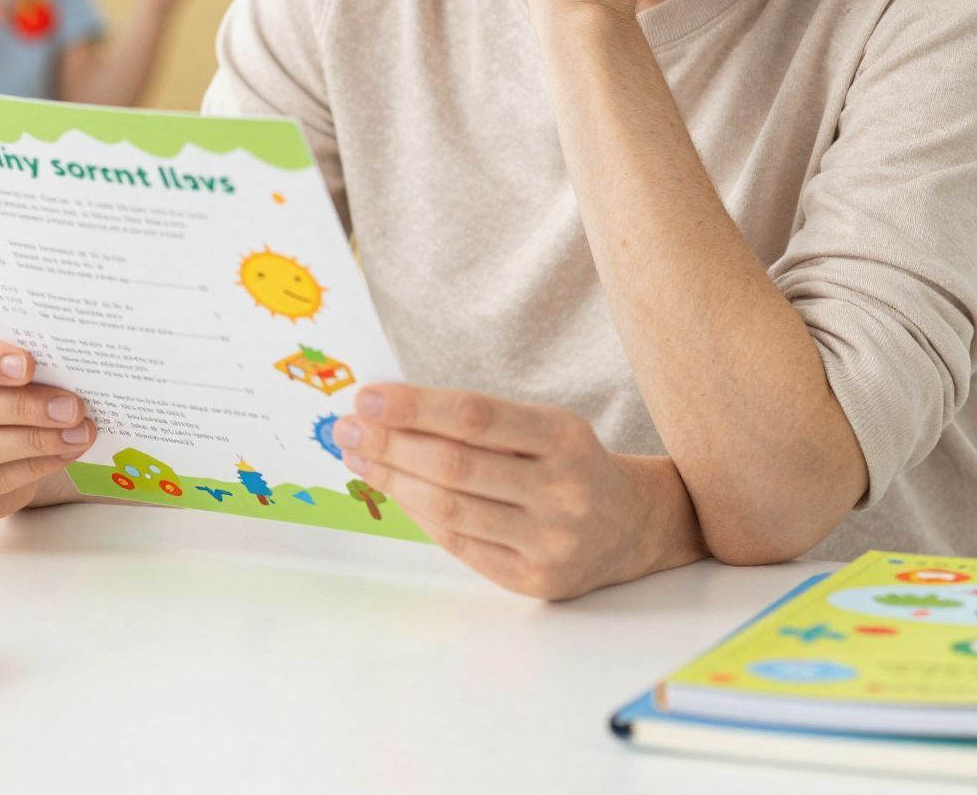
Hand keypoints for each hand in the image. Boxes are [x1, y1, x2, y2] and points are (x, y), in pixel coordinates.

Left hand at [334, 384, 686, 599]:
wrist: (629, 526)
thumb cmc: (570, 464)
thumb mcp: (545, 427)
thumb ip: (481, 422)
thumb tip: (390, 411)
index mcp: (564, 437)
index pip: (477, 417)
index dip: (416, 407)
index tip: (367, 397)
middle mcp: (560, 489)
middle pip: (455, 465)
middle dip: (390, 444)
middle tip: (346, 428)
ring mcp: (548, 540)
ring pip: (450, 509)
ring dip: (394, 481)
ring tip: (360, 458)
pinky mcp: (532, 579)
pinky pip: (459, 544)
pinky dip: (420, 515)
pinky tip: (396, 492)